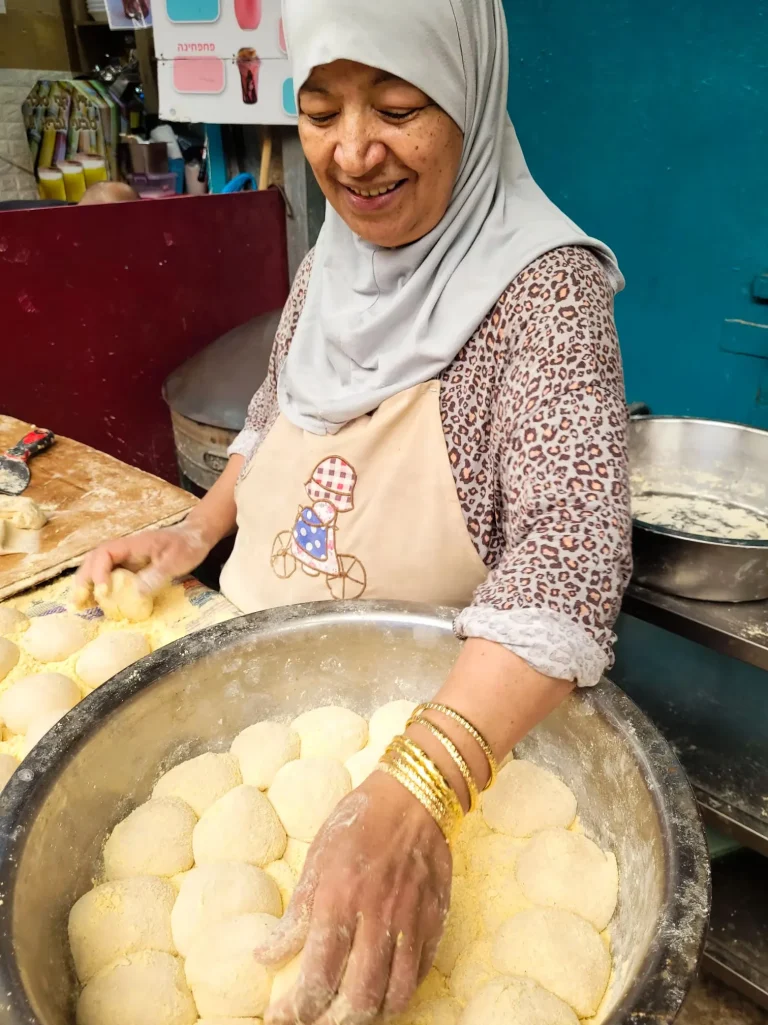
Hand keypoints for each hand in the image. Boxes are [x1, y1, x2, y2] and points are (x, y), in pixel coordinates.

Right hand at [73, 521, 213, 603]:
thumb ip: (157, 574)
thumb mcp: (176, 561)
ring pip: (98, 567)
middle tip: (78, 601)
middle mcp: (124, 549)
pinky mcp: (131, 567)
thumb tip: (135, 592)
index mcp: (132, 544)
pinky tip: (98, 602)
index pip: (105, 554)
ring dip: (87, 584)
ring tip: (81, 604)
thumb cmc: (187, 545)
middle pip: (94, 560)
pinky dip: (101, 587)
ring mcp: (126, 558)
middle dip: (84, 579)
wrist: (196, 536)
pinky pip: (111, 575)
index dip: (99, 572)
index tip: (102, 591)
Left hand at [258, 772, 452, 1024]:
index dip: (296, 1008)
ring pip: (393, 996)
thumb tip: (266, 957)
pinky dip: (397, 994)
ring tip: (346, 1013)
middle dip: (330, 1022)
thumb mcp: (317, 858)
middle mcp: (377, 917)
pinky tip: (380, 992)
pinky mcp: (435, 922)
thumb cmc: (359, 822)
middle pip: (357, 998)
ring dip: (367, 1015)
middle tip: (313, 1022)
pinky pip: (417, 976)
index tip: (280, 1016)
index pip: (318, 975)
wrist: (414, 797)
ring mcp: (410, 923)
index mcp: (340, 899)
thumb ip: (296, 913)